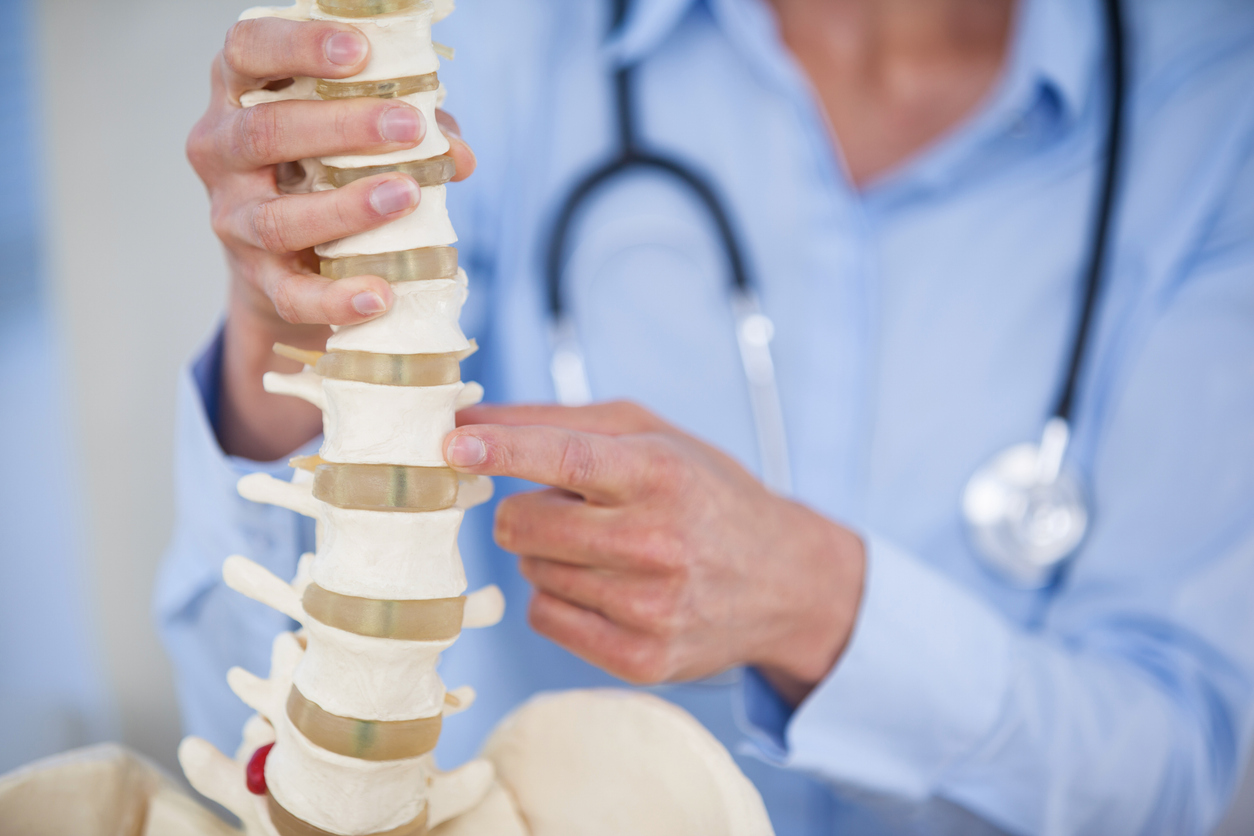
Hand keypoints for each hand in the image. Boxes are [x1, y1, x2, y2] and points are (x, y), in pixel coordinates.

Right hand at [188, 17, 475, 459]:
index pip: (248, 51)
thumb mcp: (353, 132)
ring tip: (406, 195)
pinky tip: (381, 294)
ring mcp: (233, 220)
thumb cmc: (324, 167)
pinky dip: (337, 298)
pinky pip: (293, 294)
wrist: (288, 259)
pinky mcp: (257, 280)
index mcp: (239, 94)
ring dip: (346, 208)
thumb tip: (458, 155)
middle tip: (409, 126)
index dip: (298, 46)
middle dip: (342, 127)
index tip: (359, 50)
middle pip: (266, 133)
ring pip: (277, 218)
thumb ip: (407, 129)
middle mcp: (221, 152)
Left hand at [445, 402, 865, 704]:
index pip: (565, 459)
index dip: (503, 450)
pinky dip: (560, 596)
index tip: (453, 443)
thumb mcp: (647, 434)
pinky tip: (606, 586)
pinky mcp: (640, 658)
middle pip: (523, 524)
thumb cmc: (701, 490)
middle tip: (566, 506)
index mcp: (660, 473)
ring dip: (549, 552)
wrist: (783, 579)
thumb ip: (551, 421)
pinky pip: (545, 617)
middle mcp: (656, 542)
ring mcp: (649, 608)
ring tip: (606, 546)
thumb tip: (462, 418)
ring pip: (531, 570)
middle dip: (525, 509)